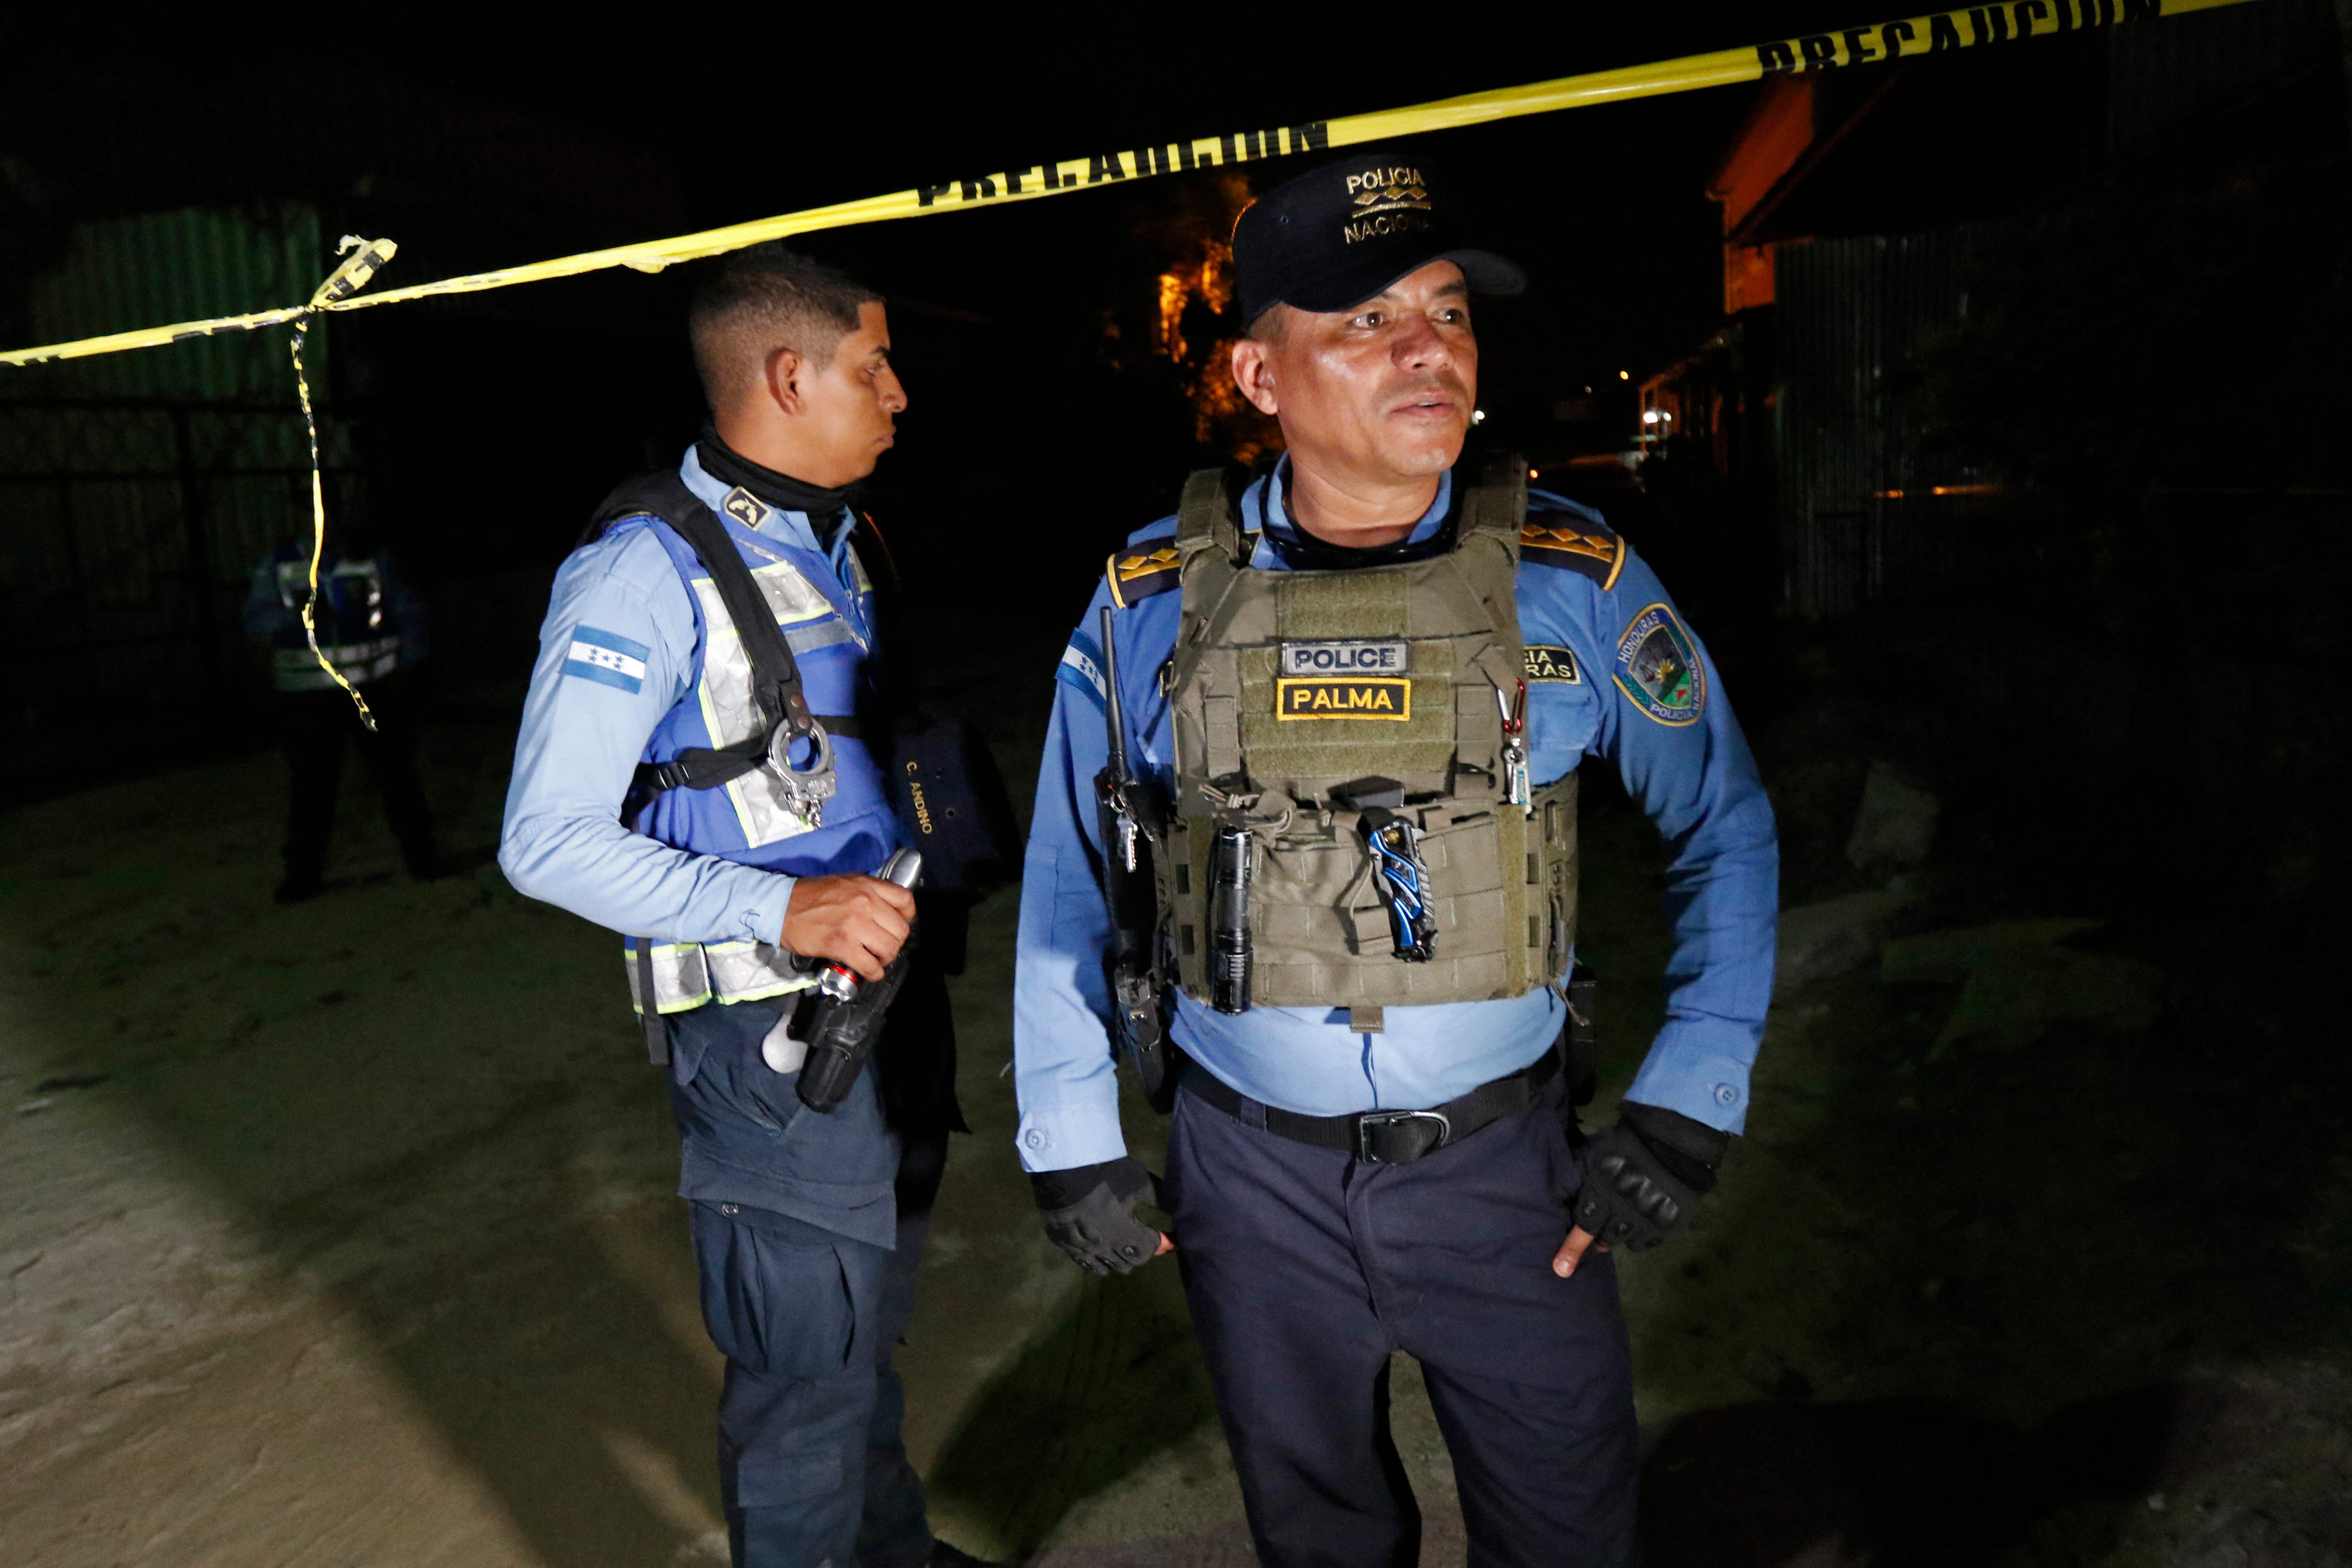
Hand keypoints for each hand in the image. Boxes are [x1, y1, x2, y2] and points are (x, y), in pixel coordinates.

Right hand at [780, 873, 915, 980]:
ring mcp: (854, 924)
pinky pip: (870, 965)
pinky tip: (867, 970)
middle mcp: (865, 903)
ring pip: (889, 949)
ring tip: (874, 958)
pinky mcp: (841, 944)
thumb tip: (887, 912)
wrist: (779, 906)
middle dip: (894, 943)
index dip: (906, 918)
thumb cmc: (811, 895)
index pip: (906, 902)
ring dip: (884, 959)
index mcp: (867, 885)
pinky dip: (873, 972)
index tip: (895, 926)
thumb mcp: (845, 882)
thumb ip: (868, 893)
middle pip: (901, 930)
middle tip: (882, 947)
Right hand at [1031, 1156, 1174, 1275]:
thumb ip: (1161, 1199)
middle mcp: (1104, 1249)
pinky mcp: (1063, 1245)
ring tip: (1118, 1246)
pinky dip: (1093, 1260)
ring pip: (1104, 1268)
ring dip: (1115, 1260)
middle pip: (1127, 1264)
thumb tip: (1179, 1210)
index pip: (1148, 1251)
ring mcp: (1081, 1249)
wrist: (1061, 1168)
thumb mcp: (1139, 1181)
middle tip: (1139, 1237)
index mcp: (1125, 1235)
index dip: (1158, 1243)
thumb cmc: (1105, 1174)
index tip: (1161, 1236)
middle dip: (1137, 1253)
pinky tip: (1096, 1251)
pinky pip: (1083, 1262)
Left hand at [1555, 1103, 1730, 1274]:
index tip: (1561, 1268)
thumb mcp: (1594, 1154)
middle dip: (1598, 1237)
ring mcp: (1647, 1221)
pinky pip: (1648, 1242)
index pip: (1583, 1227)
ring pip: (1627, 1242)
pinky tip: (1643, 1221)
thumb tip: (1562, 1195)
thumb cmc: (1626, 1145)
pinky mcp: (1667, 1225)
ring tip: (1623, 1222)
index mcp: (1602, 1193)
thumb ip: (1579, 1177)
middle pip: (1605, 1238)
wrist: (1673, 1143)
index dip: (1572, 1247)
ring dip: (1621, 1235)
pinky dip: (1642, 1235)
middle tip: (1598, 1233)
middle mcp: (1623, 1212)